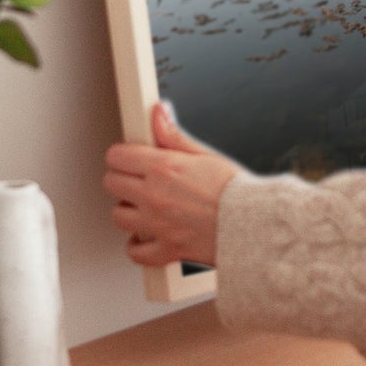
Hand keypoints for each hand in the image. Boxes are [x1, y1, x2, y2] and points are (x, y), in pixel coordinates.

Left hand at [103, 102, 239, 267]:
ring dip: (128, 210)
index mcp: (164, 168)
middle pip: (112, 183)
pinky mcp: (165, 249)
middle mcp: (154, 196)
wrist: (254, 224)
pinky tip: (146, 235)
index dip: (123, 155)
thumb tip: (159, 113)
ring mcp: (157, 225)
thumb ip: (174, 135)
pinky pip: (135, 252)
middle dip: (122, 179)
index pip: (118, 156)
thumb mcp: (204, 154)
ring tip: (144, 206)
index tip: (129, 157)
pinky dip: (137, 245)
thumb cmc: (235, 191)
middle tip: (137, 179)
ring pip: (118, 216)